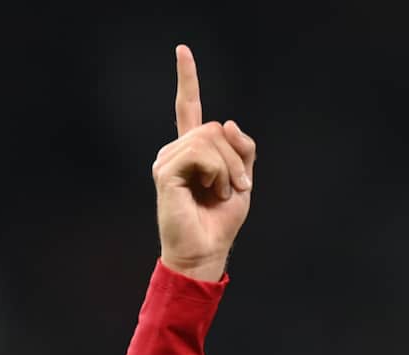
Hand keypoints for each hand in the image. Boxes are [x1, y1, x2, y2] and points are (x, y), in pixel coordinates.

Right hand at [151, 44, 256, 280]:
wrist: (206, 249)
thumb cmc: (221, 219)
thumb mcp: (244, 179)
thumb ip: (241, 148)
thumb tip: (227, 122)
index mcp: (193, 150)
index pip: (187, 108)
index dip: (187, 79)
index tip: (182, 51)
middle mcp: (176, 149)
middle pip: (215, 127)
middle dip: (236, 157)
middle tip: (237, 187)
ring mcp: (167, 158)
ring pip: (210, 138)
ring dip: (229, 168)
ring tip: (221, 192)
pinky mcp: (165, 170)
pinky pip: (201, 153)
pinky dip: (217, 172)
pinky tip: (210, 190)